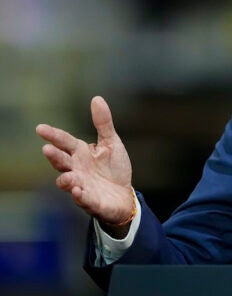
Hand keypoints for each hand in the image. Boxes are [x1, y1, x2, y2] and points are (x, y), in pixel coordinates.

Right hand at [36, 96, 133, 229]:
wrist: (124, 195)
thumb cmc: (114, 168)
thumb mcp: (111, 142)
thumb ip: (103, 123)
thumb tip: (96, 98)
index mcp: (81, 153)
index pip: (65, 142)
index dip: (53, 135)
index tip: (40, 128)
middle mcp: (77, 169)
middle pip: (62, 162)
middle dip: (54, 156)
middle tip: (47, 149)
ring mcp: (82, 185)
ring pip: (68, 182)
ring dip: (66, 179)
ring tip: (68, 176)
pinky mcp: (91, 201)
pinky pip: (83, 199)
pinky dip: (80, 196)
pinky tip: (78, 190)